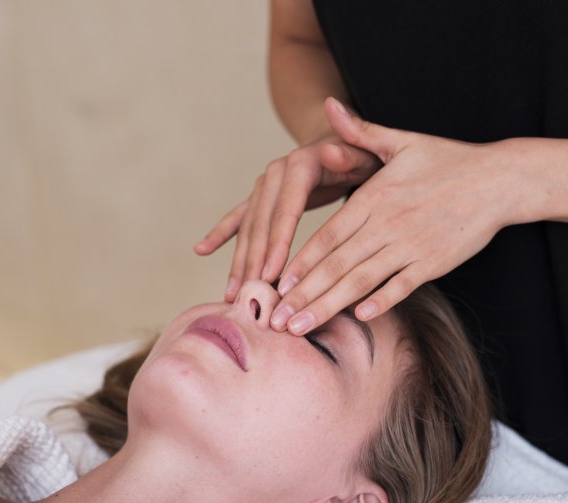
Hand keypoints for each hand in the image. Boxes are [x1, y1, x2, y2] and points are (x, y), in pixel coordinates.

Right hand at [194, 124, 381, 301]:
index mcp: (301, 165)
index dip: (277, 242)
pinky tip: (201, 250)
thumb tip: (330, 153)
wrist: (345, 143)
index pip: (286, 209)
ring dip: (238, 261)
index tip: (272, 272)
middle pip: (262, 223)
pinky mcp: (260, 196)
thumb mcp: (366, 153)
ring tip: (231, 294)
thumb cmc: (363, 156)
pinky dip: (221, 234)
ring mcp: (264, 186)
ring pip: (248, 227)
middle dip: (254, 261)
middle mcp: (276, 174)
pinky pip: (238, 218)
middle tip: (249, 294)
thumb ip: (350, 155)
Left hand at [269, 97, 521, 334]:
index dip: (300, 260)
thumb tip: (328, 106)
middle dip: (303, 294)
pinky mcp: (434, 262)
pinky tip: (358, 317)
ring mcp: (411, 245)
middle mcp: (388, 223)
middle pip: (337, 264)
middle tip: (275, 319)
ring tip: (300, 327)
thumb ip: (359, 132)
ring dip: (329, 305)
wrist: (499, 180)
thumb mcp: (400, 141)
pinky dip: (380, 301)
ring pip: (361, 280)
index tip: (276, 283)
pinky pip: (401, 286)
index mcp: (374, 197)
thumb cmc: (446, 160)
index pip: (328, 234)